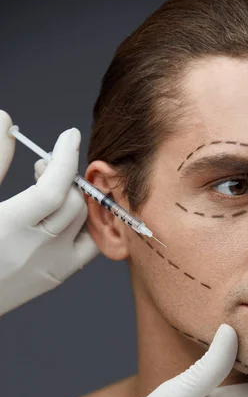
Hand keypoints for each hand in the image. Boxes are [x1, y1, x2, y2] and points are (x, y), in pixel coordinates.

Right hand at [0, 110, 97, 314]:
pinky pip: (91, 245)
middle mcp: (37, 249)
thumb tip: (6, 120)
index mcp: (10, 227)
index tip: (70, 136)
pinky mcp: (59, 276)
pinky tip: (64, 214)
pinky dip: (85, 223)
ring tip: (50, 191)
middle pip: (73, 202)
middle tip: (43, 167)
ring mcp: (52, 266)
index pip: (53, 189)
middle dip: (65, 176)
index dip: (66, 157)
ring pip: (86, 222)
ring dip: (76, 198)